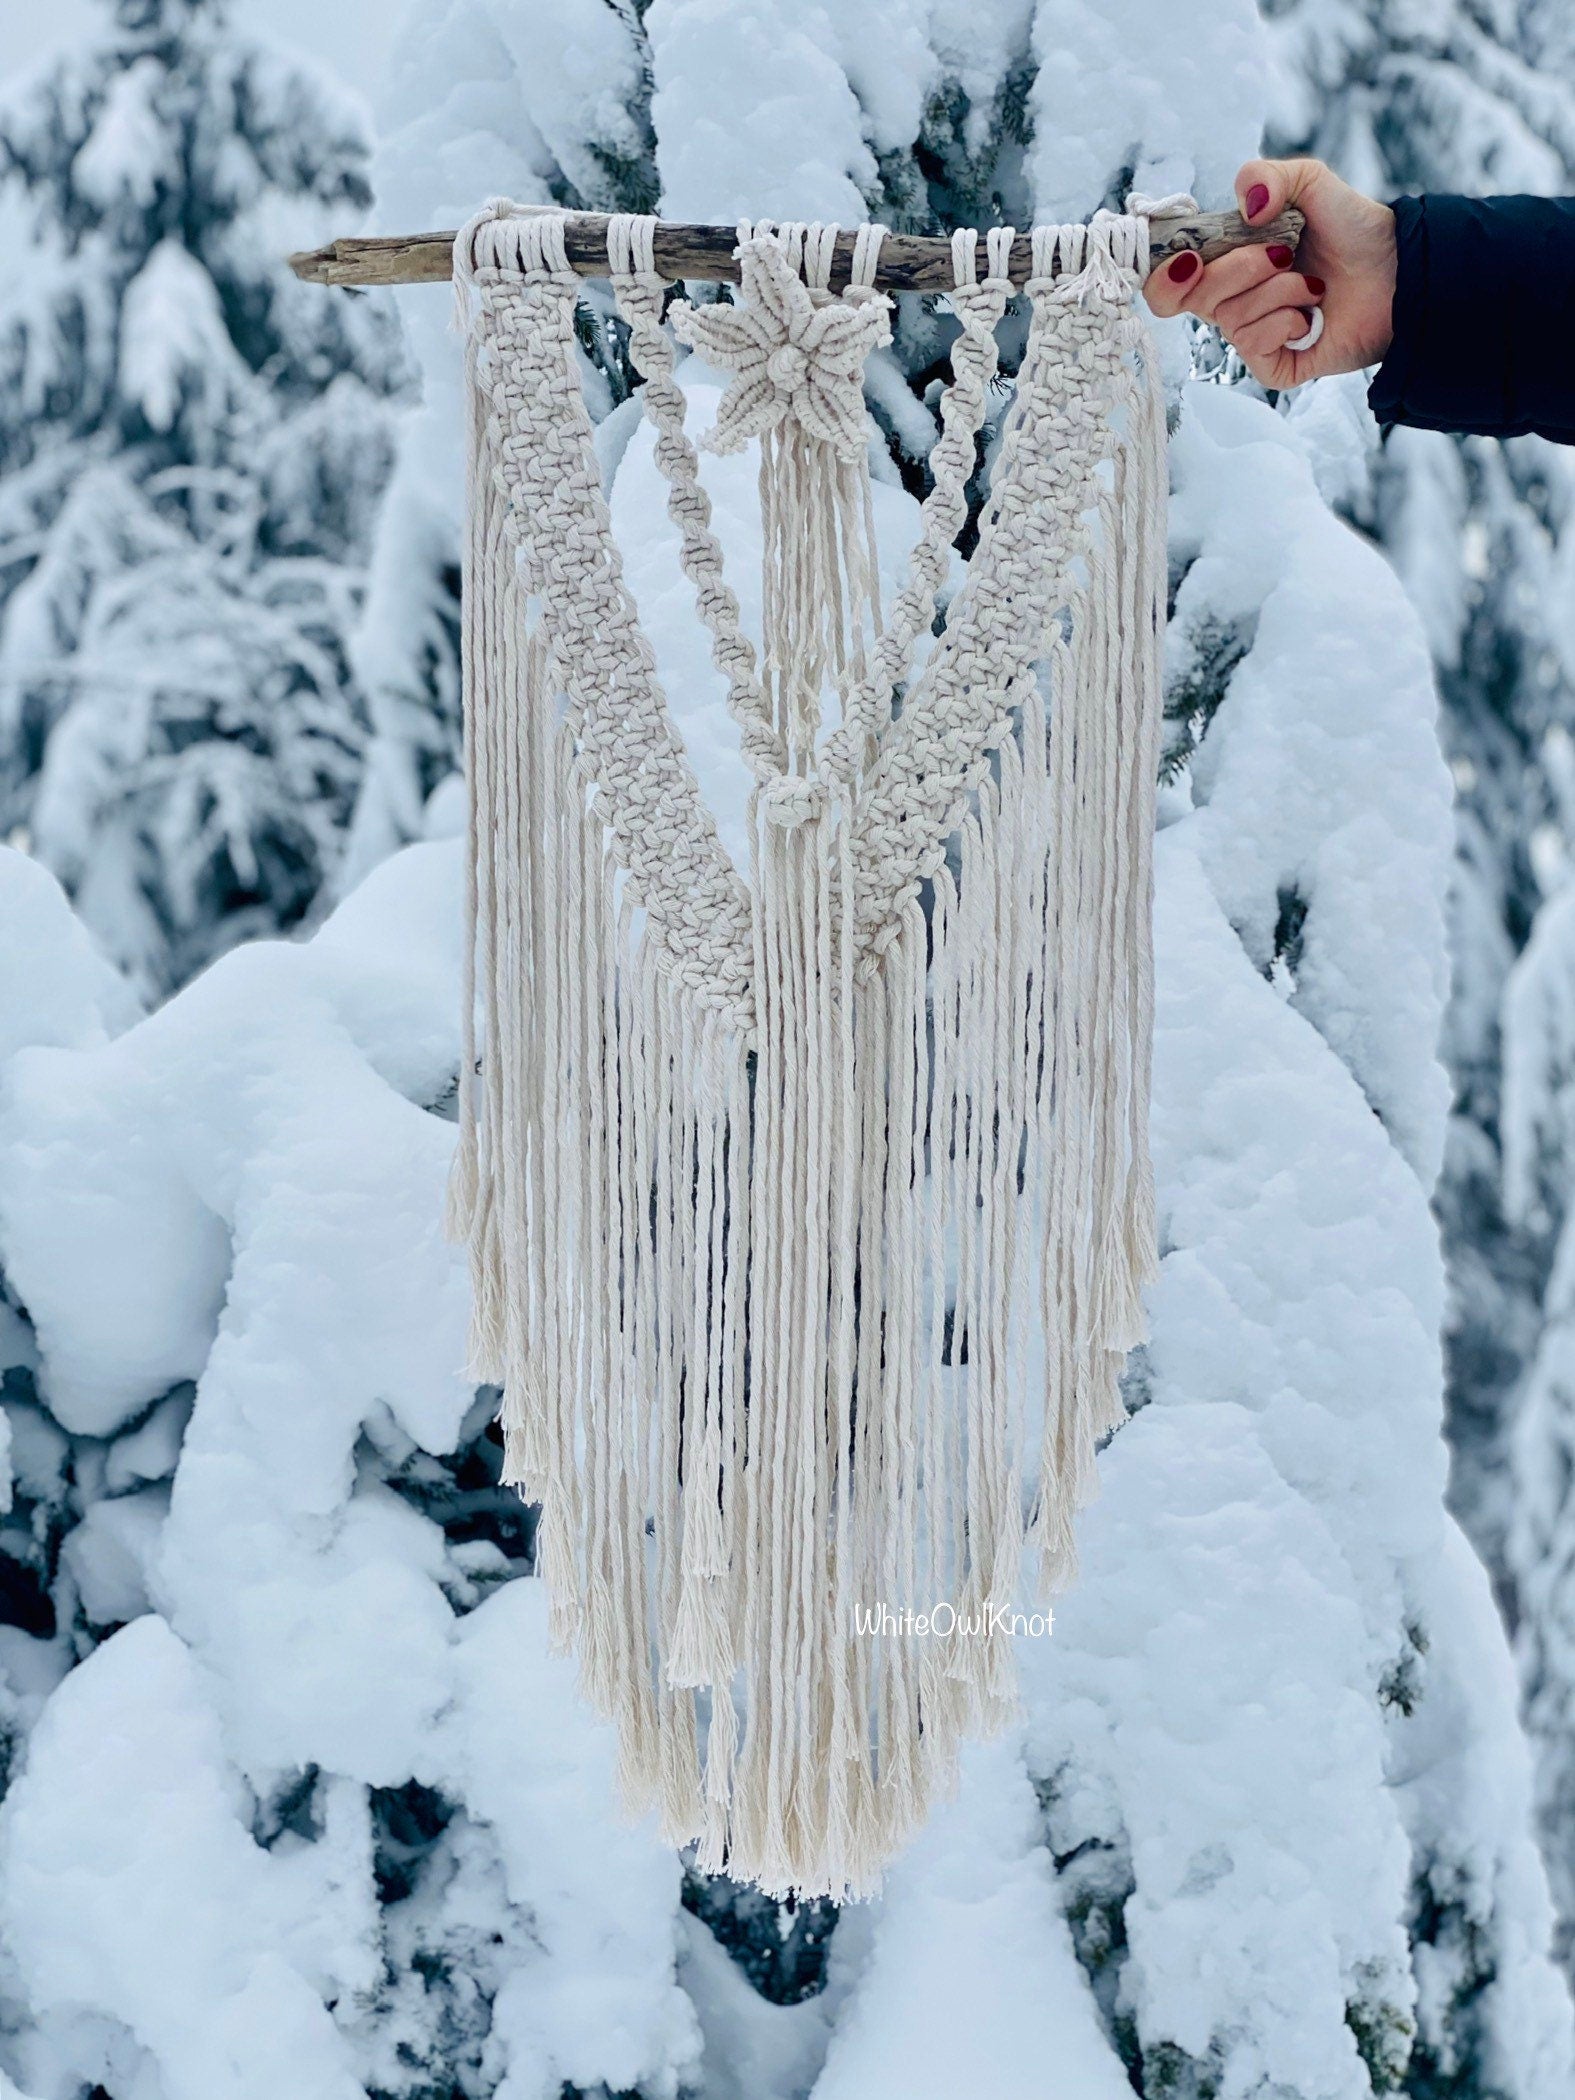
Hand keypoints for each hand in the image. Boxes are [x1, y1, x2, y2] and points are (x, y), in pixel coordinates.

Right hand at [1143, 157, 1396, 389]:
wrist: (1397, 269)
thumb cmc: (1352, 229)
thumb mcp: (1308, 181)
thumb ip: (1266, 176)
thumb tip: (1245, 206)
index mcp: (1225, 262)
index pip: (1167, 280)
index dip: (1165, 273)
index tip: (1188, 258)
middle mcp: (1231, 301)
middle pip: (1192, 297)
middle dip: (1237, 269)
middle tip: (1282, 253)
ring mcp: (1250, 336)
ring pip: (1230, 318)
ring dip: (1278, 291)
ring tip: (1312, 285)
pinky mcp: (1272, 366)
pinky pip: (1253, 345)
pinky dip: (1285, 322)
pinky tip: (1310, 317)